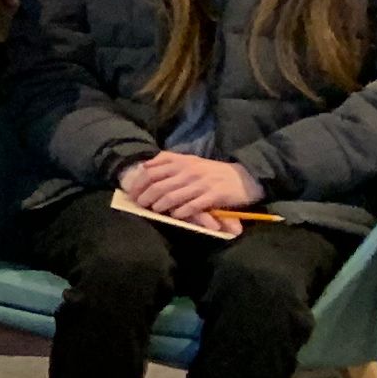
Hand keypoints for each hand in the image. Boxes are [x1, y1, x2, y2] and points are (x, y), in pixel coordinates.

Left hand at [119, 151, 260, 224]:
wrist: (245, 177)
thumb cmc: (213, 171)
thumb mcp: (191, 161)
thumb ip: (169, 161)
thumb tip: (145, 166)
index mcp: (181, 161)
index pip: (151, 171)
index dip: (138, 183)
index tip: (132, 193)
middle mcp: (189, 171)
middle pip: (158, 185)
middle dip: (145, 196)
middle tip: (140, 205)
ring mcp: (201, 183)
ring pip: (172, 196)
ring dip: (159, 205)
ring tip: (154, 211)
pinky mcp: (213, 195)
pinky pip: (192, 205)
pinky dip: (180, 212)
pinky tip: (175, 216)